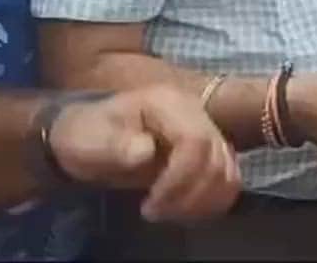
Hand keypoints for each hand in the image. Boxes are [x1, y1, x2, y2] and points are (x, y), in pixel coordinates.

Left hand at [49, 86, 240, 222]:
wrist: (90, 134)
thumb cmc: (88, 134)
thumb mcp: (90, 139)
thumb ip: (117, 145)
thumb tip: (144, 152)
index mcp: (168, 103)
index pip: (196, 141)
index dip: (180, 178)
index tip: (150, 203)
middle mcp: (196, 112)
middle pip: (216, 158)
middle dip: (189, 195)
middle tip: (153, 212)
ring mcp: (207, 130)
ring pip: (227, 171)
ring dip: (202, 201)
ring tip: (168, 212)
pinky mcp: (211, 151)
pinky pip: (228, 179)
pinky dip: (212, 200)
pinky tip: (184, 210)